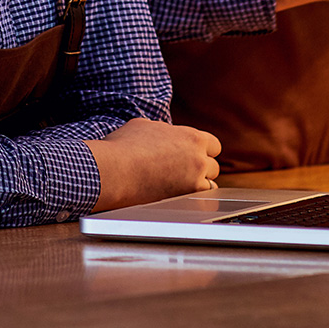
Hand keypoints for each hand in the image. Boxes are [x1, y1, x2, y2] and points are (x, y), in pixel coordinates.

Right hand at [83, 118, 221, 212]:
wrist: (115, 169)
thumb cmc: (124, 146)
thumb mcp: (145, 125)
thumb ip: (163, 130)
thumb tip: (163, 133)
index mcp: (192, 136)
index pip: (213, 145)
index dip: (203, 152)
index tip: (194, 157)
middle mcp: (198, 156)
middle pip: (213, 166)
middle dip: (202, 170)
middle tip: (185, 175)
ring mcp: (195, 177)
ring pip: (210, 185)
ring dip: (198, 186)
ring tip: (181, 189)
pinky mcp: (186, 195)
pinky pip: (201, 201)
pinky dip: (193, 201)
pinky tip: (181, 200)